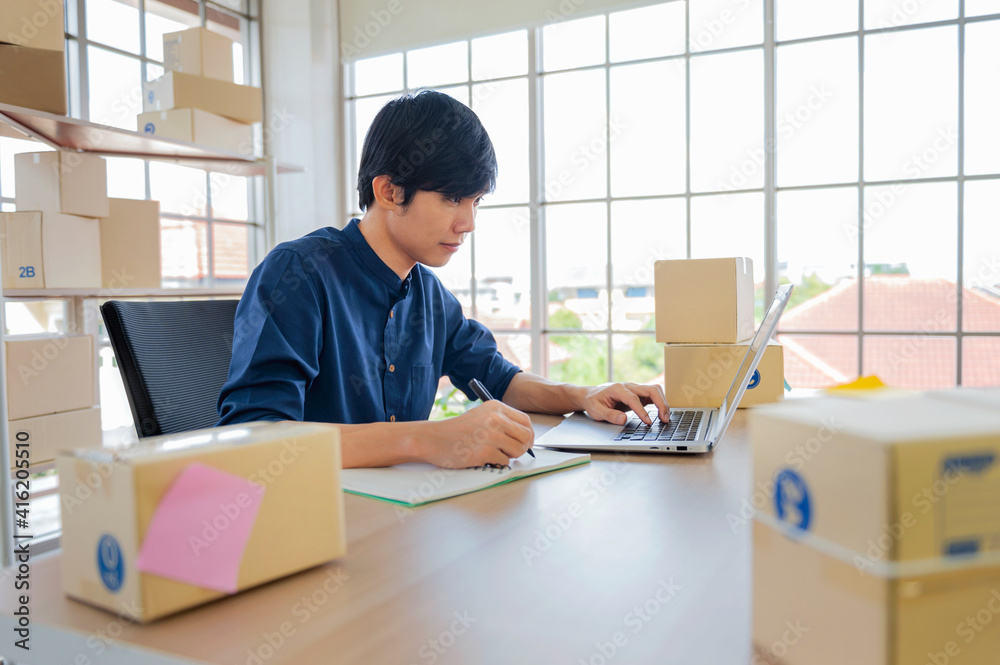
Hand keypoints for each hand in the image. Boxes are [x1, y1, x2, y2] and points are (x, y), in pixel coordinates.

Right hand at [416, 400, 534, 467]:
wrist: (433, 439)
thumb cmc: (457, 430)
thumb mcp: (481, 416)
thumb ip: (502, 422)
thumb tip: (525, 437)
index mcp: (496, 407)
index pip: (526, 421)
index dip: (528, 435)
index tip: (524, 442)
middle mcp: (495, 419)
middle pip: (526, 436)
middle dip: (522, 448)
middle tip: (511, 452)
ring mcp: (491, 435)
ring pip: (518, 450)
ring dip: (509, 456)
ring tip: (493, 453)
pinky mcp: (485, 452)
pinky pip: (504, 462)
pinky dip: (497, 463)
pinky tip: (483, 457)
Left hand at [575, 383, 669, 425]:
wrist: (592, 395)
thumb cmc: (594, 402)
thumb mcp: (596, 411)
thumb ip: (609, 415)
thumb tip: (623, 420)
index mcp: (618, 389)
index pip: (634, 398)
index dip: (642, 411)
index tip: (648, 422)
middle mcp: (629, 386)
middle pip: (650, 390)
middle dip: (660, 403)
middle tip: (664, 419)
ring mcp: (635, 389)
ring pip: (655, 390)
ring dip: (663, 402)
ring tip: (665, 418)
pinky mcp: (639, 394)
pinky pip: (653, 395)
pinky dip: (660, 403)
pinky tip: (662, 414)